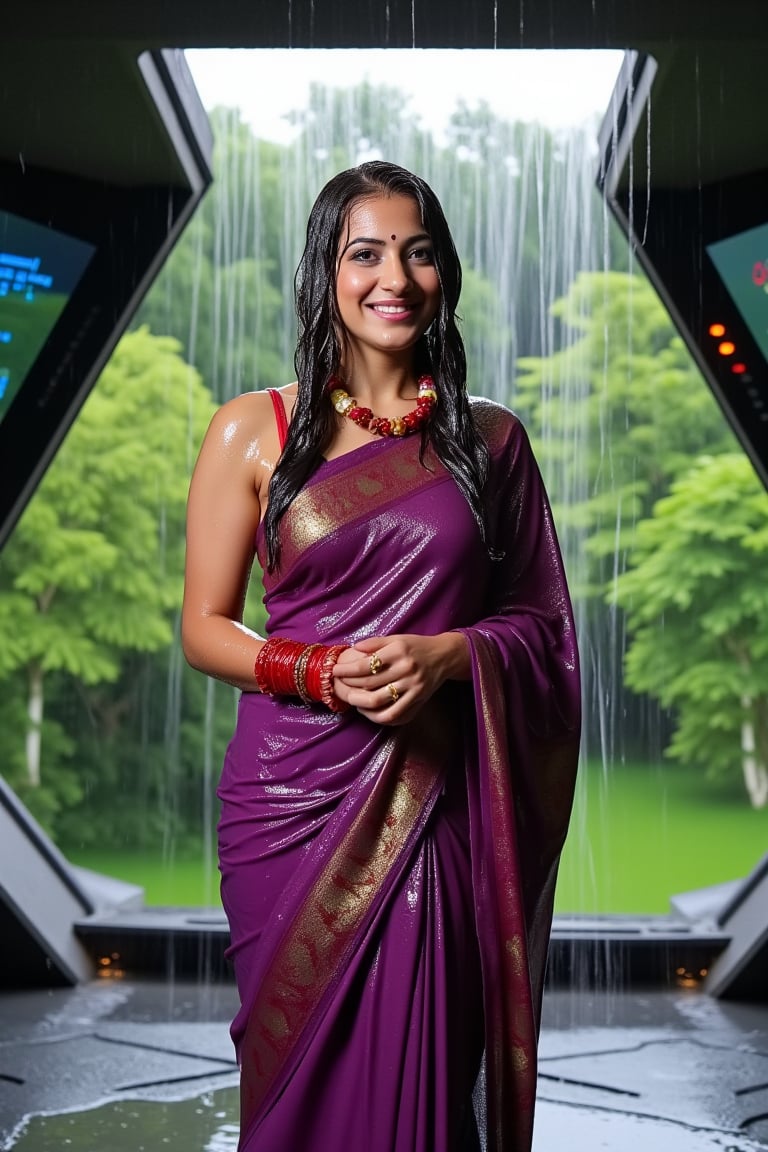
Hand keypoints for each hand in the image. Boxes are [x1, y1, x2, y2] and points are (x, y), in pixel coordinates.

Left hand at [332, 633, 469, 725]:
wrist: (444, 656)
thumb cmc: (416, 646)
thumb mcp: (397, 638)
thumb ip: (375, 643)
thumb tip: (354, 648)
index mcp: (398, 651)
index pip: (365, 664)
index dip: (346, 670)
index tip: (335, 671)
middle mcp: (406, 669)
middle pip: (369, 683)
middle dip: (349, 685)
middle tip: (338, 685)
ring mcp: (413, 686)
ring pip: (379, 700)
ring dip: (359, 702)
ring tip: (350, 698)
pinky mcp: (418, 699)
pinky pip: (394, 714)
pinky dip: (377, 716)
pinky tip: (367, 711)